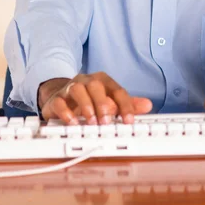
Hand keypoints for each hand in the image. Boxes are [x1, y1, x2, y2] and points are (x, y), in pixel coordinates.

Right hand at [38, 72, 152, 124]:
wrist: (61, 96)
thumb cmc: (89, 99)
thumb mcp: (110, 100)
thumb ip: (128, 104)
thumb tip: (147, 105)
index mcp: (102, 81)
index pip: (116, 89)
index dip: (125, 105)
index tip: (129, 120)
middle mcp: (86, 82)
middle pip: (95, 85)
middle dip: (103, 103)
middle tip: (107, 121)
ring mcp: (70, 89)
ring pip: (77, 89)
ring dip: (86, 106)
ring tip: (92, 123)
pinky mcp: (56, 99)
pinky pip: (59, 102)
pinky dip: (66, 113)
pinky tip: (73, 123)